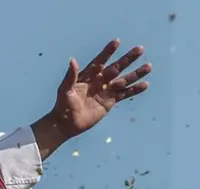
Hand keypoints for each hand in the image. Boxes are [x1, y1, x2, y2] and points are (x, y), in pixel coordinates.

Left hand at [35, 39, 150, 154]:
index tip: (117, 41)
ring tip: (148, 66)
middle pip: (116, 68)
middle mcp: (98, 81)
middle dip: (127, 59)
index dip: (108, 52)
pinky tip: (145, 84)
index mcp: (87, 76)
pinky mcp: (110, 102)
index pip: (99, 61)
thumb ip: (70, 76)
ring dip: (136, 74)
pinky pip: (124, 94)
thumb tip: (72, 60)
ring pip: (124, 80)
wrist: (66, 124)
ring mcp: (105, 91)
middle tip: (140, 49)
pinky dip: (134, 90)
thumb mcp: (65, 90)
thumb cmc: (62, 106)